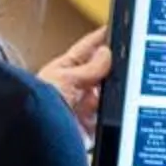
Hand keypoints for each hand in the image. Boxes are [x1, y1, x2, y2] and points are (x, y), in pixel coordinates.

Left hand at [38, 27, 111, 144]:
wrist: (39, 136)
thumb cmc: (39, 105)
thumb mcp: (68, 78)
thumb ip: (90, 67)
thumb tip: (106, 52)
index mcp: (63, 69)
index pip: (86, 48)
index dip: (100, 38)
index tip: (114, 28)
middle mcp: (72, 87)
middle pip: (99, 72)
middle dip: (111, 67)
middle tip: (126, 60)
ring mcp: (82, 107)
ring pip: (106, 94)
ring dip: (112, 92)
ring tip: (121, 86)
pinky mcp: (89, 127)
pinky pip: (107, 117)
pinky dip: (113, 114)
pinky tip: (117, 109)